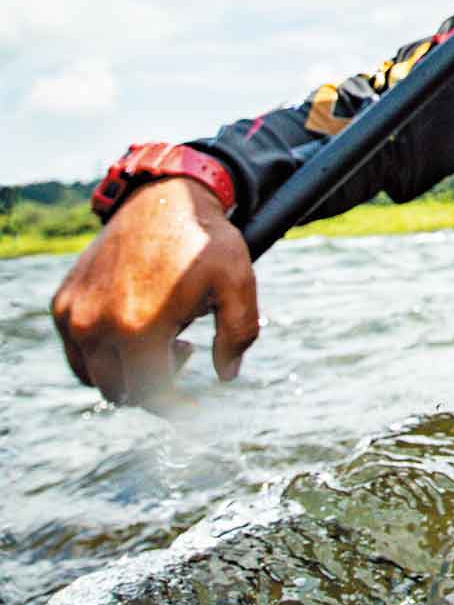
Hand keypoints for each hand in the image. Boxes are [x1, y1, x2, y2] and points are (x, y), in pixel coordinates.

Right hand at [51, 177, 259, 406]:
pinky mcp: (62, 302)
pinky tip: (135, 327)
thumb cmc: (204, 240)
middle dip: (154, 384)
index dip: (175, 408)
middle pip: (119, 391)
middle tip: (184, 350)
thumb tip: (226, 376)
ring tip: (163, 338)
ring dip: (127, 371)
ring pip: (95, 376)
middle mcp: (95, 324)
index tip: (195, 405)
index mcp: (137, 326)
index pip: (149, 395)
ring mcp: (73, 313)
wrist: (161, 196)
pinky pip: (78, 351)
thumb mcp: (238, 282)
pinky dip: (103, 353)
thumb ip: (239, 334)